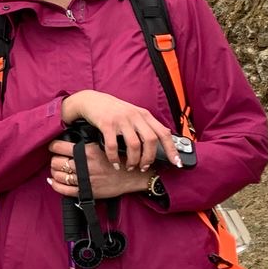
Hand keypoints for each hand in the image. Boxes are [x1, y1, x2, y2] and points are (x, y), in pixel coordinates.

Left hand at [45, 139, 150, 199]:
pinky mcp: (87, 192)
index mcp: (87, 151)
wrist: (133, 175)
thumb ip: (87, 144)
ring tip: (56, 169)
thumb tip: (71, 138)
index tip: (53, 146)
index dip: (53, 146)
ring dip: (54, 172)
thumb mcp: (104, 145)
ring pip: (58, 175)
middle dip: (54, 159)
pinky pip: (64, 190)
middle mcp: (84, 165)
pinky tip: (53, 181)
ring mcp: (85, 180)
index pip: (59, 147)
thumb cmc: (119, 158)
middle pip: (56, 162)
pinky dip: (55, 185)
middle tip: (56, 159)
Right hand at [61, 90, 179, 171]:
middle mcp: (135, 116)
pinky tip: (115, 163)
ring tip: (129, 166)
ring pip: (134, 145)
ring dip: (133, 160)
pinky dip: (114, 158)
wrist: (91, 100)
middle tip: (144, 167)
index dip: (172, 149)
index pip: (164, 133)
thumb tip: (163, 138)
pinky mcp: (107, 124)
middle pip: (151, 140)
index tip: (176, 163)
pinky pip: (113, 145)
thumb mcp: (133, 113)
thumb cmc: (113, 110)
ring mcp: (121, 120)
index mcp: (144, 115)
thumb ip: (146, 124)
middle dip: (149, 158)